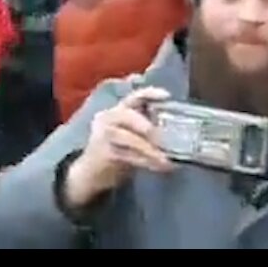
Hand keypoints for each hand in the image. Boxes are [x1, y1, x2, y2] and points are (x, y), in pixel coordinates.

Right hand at [64, 87, 173, 210]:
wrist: (91, 173)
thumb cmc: (116, 151)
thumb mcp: (131, 136)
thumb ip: (146, 129)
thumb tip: (176, 133)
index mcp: (116, 111)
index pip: (133, 97)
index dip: (149, 93)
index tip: (167, 95)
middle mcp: (106, 118)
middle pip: (126, 114)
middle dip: (146, 125)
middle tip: (164, 139)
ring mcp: (102, 135)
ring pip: (130, 138)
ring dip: (151, 150)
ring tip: (167, 160)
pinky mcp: (103, 153)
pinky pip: (129, 156)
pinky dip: (147, 162)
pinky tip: (160, 167)